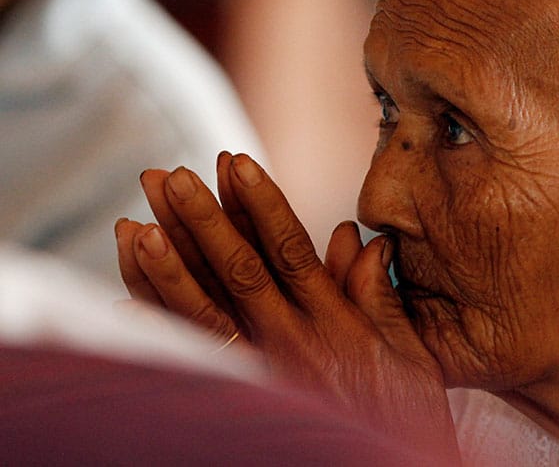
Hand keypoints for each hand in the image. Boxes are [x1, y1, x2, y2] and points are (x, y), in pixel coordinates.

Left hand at [115, 152, 459, 461]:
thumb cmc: (404, 417)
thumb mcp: (411, 355)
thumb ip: (380, 298)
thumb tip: (359, 240)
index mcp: (334, 322)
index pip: (288, 250)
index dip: (261, 203)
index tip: (236, 162)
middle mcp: (291, 343)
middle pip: (236, 271)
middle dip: (200, 220)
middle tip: (168, 177)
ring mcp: (262, 373)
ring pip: (203, 314)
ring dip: (166, 268)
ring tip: (134, 224)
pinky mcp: (245, 399)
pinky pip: (192, 362)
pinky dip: (159, 330)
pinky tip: (127, 301)